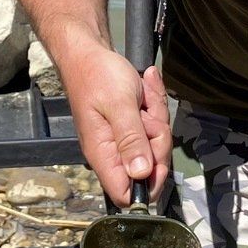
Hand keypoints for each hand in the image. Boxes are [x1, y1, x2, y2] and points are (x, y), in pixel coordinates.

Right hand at [60, 40, 170, 205]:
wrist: (89, 52)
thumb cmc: (97, 75)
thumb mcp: (119, 105)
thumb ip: (131, 139)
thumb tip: (141, 174)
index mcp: (103, 155)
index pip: (126, 195)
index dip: (148, 183)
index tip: (155, 154)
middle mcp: (113, 153)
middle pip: (150, 168)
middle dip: (157, 137)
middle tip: (144, 112)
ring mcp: (124, 140)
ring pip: (156, 143)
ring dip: (156, 115)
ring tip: (142, 93)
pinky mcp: (132, 127)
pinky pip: (155, 125)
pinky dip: (154, 104)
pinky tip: (145, 86)